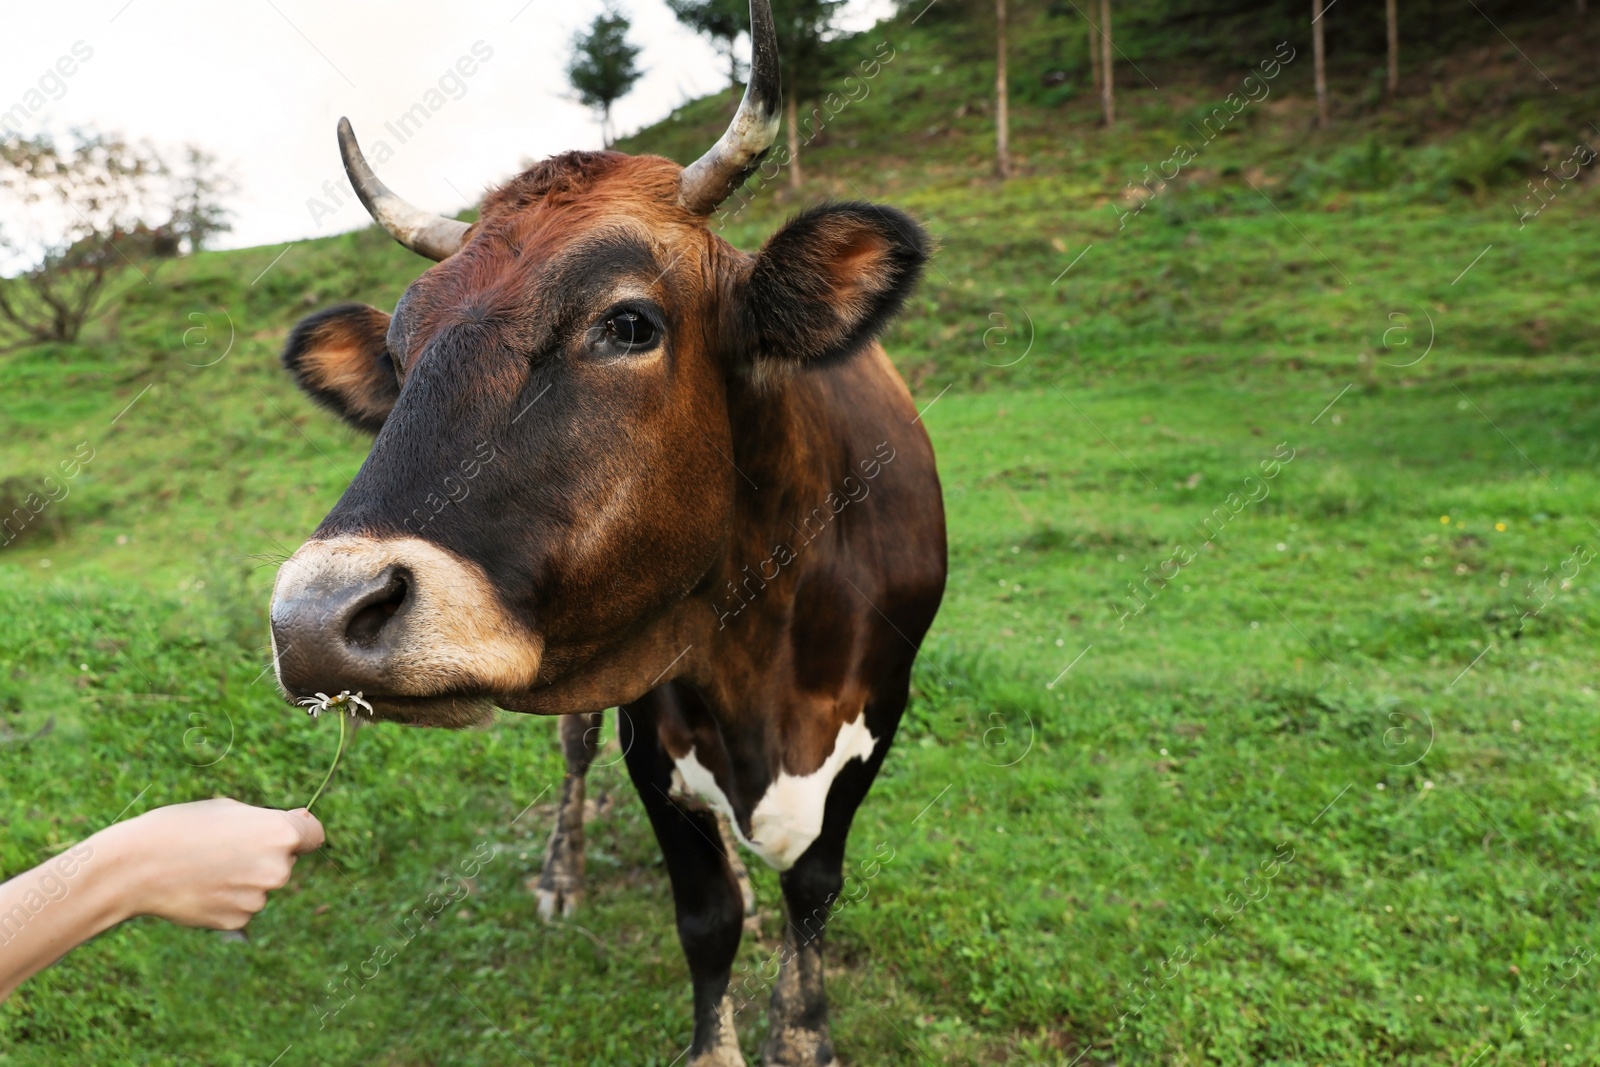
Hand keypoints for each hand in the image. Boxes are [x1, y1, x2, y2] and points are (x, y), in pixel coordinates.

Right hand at [101, 799, 324, 929]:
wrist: (136, 867)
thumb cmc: (182, 827)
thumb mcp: (231, 809)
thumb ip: (270, 821)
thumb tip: (304, 824)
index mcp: (281, 834)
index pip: (315, 835)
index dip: (300, 832)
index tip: (287, 834)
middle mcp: (277, 869)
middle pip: (285, 862)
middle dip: (264, 856)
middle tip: (222, 849)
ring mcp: (258, 900)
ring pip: (261, 887)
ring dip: (243, 880)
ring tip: (204, 867)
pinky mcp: (238, 922)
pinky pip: (241, 908)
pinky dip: (226, 900)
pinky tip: (200, 889)